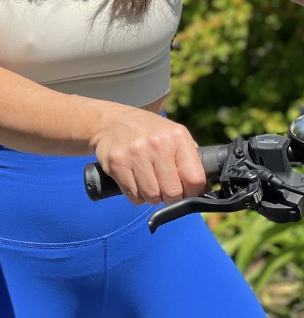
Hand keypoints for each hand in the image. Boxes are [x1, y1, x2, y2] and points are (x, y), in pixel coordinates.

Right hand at [91, 108, 205, 206]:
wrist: (110, 120)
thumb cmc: (147, 131)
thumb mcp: (172, 134)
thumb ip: (190, 158)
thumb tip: (206, 189)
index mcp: (177, 136)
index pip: (195, 180)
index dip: (192, 192)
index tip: (185, 190)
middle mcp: (157, 144)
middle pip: (173, 193)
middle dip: (170, 197)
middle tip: (164, 187)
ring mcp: (135, 153)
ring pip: (152, 197)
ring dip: (151, 196)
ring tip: (147, 181)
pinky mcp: (117, 163)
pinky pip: (133, 196)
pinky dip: (135, 194)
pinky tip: (134, 180)